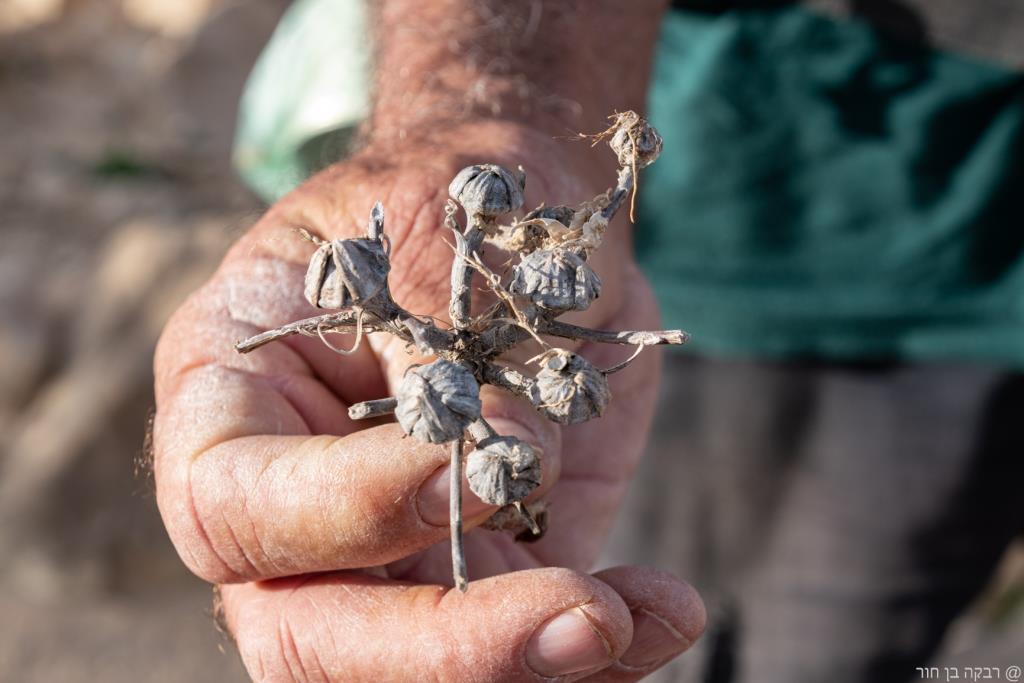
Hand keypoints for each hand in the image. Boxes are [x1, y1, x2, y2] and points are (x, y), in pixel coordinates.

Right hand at [153, 121, 704, 680]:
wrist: (514, 216)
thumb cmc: (443, 195)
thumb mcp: (430, 235)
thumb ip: (444, 357)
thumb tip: (501, 466)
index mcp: (231, 407)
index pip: (235, 509)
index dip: (346, 510)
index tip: (470, 461)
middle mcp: (294, 506)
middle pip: (310, 637)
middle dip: (443, 648)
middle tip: (579, 617)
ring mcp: (390, 553)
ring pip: (419, 668)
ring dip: (537, 665)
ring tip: (643, 615)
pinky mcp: (487, 567)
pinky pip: (521, 645)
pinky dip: (600, 648)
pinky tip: (666, 607)